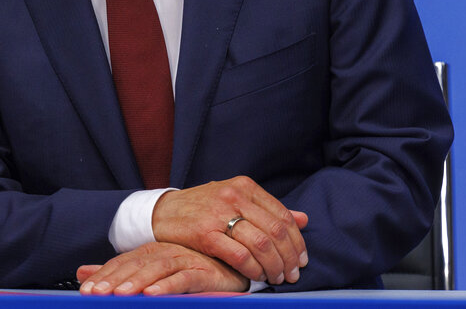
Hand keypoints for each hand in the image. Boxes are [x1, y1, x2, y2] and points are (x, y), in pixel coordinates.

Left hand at [77, 242, 246, 295]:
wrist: (230, 268)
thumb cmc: (189, 269)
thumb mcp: (149, 271)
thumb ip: (118, 272)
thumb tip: (83, 272)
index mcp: (152, 251)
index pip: (123, 261)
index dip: (105, 274)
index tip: (87, 290)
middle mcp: (167, 252)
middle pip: (137, 264)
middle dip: (116, 279)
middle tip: (97, 293)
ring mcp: (186, 260)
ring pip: (158, 268)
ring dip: (138, 281)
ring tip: (121, 294)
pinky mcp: (204, 272)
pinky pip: (185, 278)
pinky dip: (169, 285)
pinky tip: (154, 293)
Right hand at [152, 175, 308, 285]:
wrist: (162, 211)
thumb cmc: (203, 207)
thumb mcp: (236, 200)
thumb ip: (268, 210)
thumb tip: (304, 219)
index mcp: (246, 186)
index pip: (283, 215)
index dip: (297, 240)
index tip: (302, 258)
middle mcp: (235, 196)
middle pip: (275, 230)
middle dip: (289, 256)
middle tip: (294, 274)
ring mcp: (220, 213)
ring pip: (261, 243)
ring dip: (274, 265)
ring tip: (278, 278)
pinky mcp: (204, 232)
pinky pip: (238, 255)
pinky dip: (253, 269)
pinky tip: (257, 276)